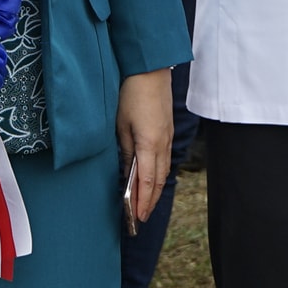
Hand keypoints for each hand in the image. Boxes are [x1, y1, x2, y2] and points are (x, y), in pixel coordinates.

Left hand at [116, 69, 175, 224]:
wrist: (150, 69)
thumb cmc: (131, 93)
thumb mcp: (121, 124)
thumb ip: (125, 150)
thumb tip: (127, 172)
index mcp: (149, 143)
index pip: (148, 181)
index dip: (142, 201)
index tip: (137, 217)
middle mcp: (162, 144)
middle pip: (159, 180)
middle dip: (149, 201)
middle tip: (140, 218)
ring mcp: (167, 137)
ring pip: (163, 170)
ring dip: (155, 189)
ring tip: (145, 204)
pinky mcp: (167, 130)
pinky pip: (164, 158)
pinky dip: (159, 174)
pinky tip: (152, 179)